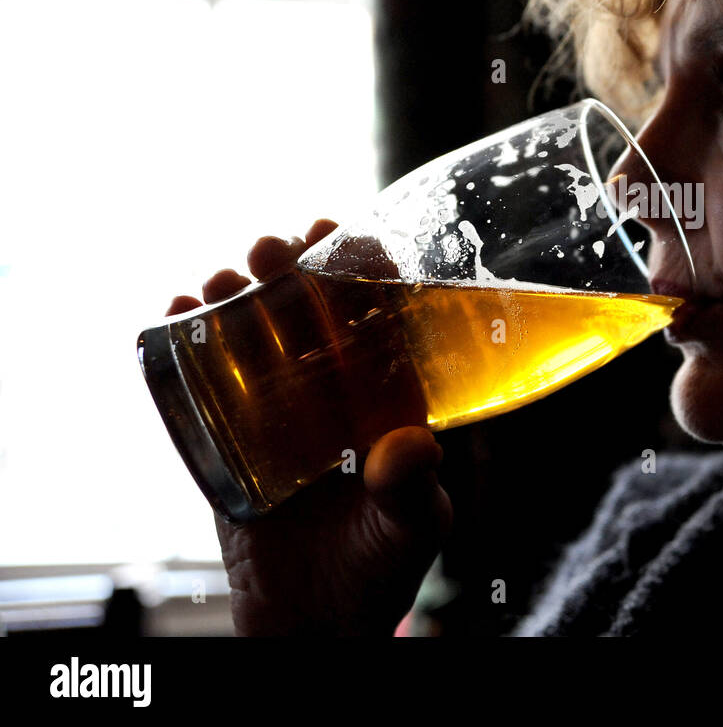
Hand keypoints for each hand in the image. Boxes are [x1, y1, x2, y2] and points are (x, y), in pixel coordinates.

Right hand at [166, 220, 453, 635]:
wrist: (315, 620)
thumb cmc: (379, 569)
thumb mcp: (412, 529)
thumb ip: (414, 490)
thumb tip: (412, 445)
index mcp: (388, 397)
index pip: (378, 315)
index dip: (360, 267)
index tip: (337, 234)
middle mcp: (335, 391)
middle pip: (310, 310)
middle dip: (288, 268)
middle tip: (269, 249)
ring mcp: (280, 410)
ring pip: (256, 334)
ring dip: (235, 295)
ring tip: (220, 278)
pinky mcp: (231, 436)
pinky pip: (207, 381)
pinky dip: (186, 341)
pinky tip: (175, 310)